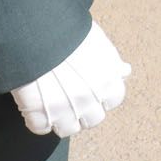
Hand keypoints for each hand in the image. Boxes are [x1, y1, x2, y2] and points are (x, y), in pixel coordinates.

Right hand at [11, 21, 130, 138]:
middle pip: (93, 119)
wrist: (37, 31)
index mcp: (108, 82)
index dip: (102, 95)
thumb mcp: (96, 41)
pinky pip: (41, 128)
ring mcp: (65, 111)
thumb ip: (111, 61)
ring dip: (61, 119)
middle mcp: (90, 100)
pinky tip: (34, 105)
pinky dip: (37, 120)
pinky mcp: (39, 117)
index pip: (114, 100)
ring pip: (68, 129)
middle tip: (70, 96)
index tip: (92, 88)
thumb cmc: (68, 31)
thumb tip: (125, 71)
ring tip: (52, 102)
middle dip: (84, 110)